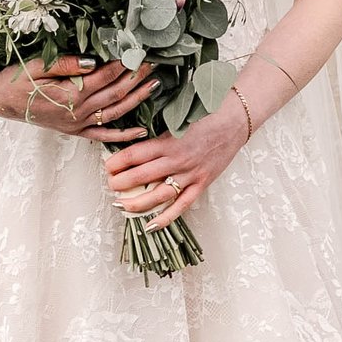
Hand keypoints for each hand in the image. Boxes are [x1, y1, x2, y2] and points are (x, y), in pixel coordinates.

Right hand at [0, 56, 148, 136]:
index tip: (140, 51)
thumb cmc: (15, 80)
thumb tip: (94, 61)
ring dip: (137, 100)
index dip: (125, 63)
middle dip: (136, 77)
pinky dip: (123, 134)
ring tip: (154, 86)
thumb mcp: (36, 66)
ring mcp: (78, 124)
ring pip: (116, 113)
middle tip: (155, 63)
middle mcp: (78, 111)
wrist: (0, 102)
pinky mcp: (75, 131)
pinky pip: (103, 135)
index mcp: (71, 93)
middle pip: (116, 93)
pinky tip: (141, 129)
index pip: (106, 76)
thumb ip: (66, 64)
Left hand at [97, 93, 249, 229]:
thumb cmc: (204, 115)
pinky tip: (150, 225)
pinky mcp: (202, 183)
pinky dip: (166, 217)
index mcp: (168, 141)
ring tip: (121, 205)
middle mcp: (177, 160)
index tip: (107, 167)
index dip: (117, 163)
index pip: (134, 155)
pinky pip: (182, 204)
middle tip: (110, 185)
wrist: (234, 121)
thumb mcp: (176, 118)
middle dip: (121, 183)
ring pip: (159, 194)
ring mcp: (190, 174)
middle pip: (142, 176)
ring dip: (137, 202)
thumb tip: (132, 138)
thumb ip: (156, 130)